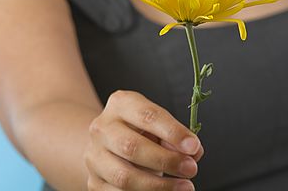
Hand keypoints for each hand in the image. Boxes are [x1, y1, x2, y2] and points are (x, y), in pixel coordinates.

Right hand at [85, 90, 203, 189]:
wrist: (105, 142)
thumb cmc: (138, 129)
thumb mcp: (155, 123)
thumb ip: (174, 135)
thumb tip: (193, 152)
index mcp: (120, 103)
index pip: (148, 116)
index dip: (173, 132)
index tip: (193, 146)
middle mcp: (102, 128)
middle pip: (132, 147)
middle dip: (166, 160)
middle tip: (191, 169)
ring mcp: (94, 156)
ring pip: (125, 177)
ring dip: (159, 186)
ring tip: (184, 187)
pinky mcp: (94, 182)